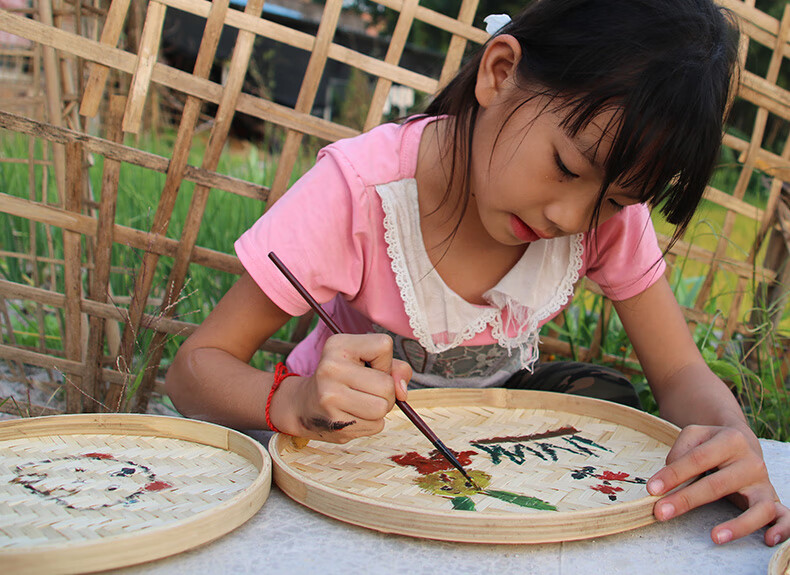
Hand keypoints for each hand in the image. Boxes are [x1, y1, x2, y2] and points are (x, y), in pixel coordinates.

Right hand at [270, 333, 411, 442]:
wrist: (305, 405)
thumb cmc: (344, 379)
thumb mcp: (366, 361)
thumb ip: (395, 368)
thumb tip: (402, 392)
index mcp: (338, 345)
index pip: (384, 346)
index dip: (384, 361)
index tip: (368, 367)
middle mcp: (331, 368)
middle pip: (386, 385)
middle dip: (385, 391)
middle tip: (366, 390)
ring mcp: (330, 396)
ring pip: (382, 408)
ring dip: (379, 409)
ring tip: (361, 403)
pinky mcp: (335, 422)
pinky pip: (375, 426)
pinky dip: (371, 423)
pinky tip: (353, 415)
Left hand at [647, 424, 788, 545]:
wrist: (742, 443)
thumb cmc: (711, 443)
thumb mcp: (694, 435)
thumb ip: (680, 451)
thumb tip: (670, 477)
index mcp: (730, 440)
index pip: (696, 459)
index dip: (672, 475)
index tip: (652, 489)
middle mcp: (751, 461)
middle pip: (717, 484)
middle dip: (686, 500)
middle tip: (660, 513)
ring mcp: (764, 482)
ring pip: (757, 507)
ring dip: (737, 525)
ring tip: (714, 536)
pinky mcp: (772, 499)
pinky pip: (784, 517)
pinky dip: (782, 529)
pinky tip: (768, 540)